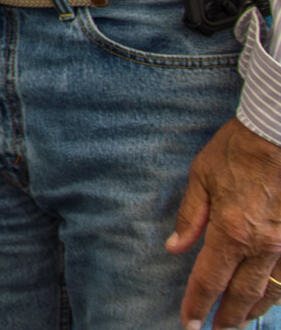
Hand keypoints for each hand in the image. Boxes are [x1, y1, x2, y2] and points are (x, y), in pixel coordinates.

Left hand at [168, 117, 280, 328]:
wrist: (277, 134)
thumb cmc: (236, 152)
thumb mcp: (201, 178)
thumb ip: (191, 218)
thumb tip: (175, 248)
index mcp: (231, 232)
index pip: (209, 280)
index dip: (198, 304)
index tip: (189, 323)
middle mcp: (262, 245)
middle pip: (244, 294)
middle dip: (229, 318)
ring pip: (273, 290)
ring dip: (257, 309)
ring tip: (242, 322)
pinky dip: (280, 291)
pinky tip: (271, 297)